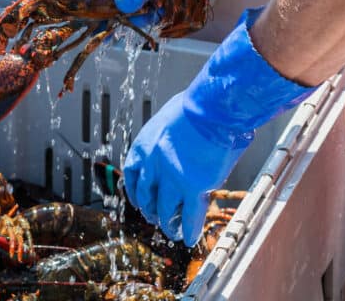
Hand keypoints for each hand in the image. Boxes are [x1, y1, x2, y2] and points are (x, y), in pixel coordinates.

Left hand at [123, 92, 247, 245]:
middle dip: (150, 209)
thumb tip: (176, 140)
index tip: (139, 199)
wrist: (213, 108)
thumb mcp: (171, 117)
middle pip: (146, 196)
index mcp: (144, 145)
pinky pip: (190, 216)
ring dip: (168, 224)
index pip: (131, 175)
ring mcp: (172, 178)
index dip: (134, 191)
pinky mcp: (194, 187)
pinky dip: (190, 230)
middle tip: (156, 216)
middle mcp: (152, 165)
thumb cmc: (197, 106)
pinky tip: (190, 238)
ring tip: (173, 231)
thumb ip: (168, 135)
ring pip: (166, 211)